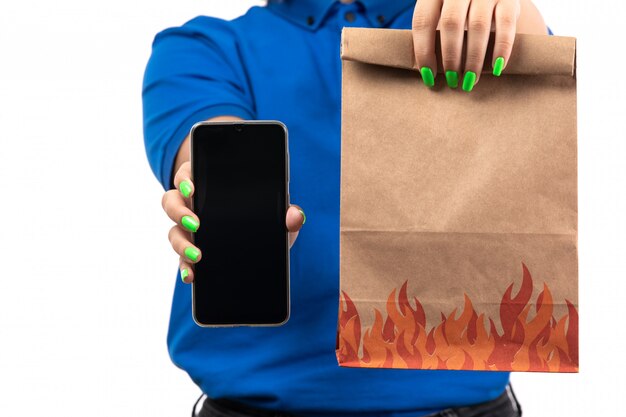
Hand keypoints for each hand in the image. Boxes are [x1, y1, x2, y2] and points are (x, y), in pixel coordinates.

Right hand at [161, 161, 305, 283]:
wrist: (260, 245)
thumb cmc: (263, 218)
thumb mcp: (276, 215)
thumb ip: (286, 214)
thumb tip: (295, 215)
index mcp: (207, 184)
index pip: (188, 175)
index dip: (185, 179)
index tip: (192, 188)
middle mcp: (192, 205)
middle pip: (171, 201)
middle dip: (179, 211)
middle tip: (195, 223)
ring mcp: (188, 230)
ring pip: (173, 232)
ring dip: (181, 244)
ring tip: (197, 256)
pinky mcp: (191, 253)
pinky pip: (181, 260)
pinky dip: (185, 268)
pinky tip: (192, 276)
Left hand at [412, 0, 521, 90]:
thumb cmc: (459, 9)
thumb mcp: (441, 11)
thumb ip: (432, 32)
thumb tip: (427, 72)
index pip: (423, 21)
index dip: (424, 51)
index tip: (429, 76)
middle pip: (451, 24)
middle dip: (450, 57)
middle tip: (452, 80)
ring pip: (478, 26)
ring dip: (473, 58)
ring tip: (470, 79)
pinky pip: (506, 24)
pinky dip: (501, 48)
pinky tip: (497, 67)